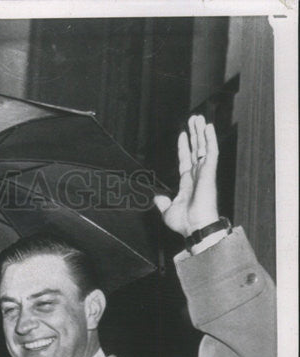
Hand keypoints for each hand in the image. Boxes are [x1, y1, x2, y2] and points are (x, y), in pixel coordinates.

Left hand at [153, 115, 218, 236]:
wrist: (194, 227)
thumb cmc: (184, 223)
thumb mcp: (168, 211)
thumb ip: (163, 203)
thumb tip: (156, 198)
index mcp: (188, 183)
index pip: (186, 160)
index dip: (184, 147)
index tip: (182, 135)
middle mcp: (197, 176)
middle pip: (196, 149)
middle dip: (194, 134)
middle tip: (193, 119)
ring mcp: (205, 172)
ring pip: (203, 147)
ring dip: (201, 132)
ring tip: (198, 118)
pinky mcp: (210, 171)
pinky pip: (211, 151)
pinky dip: (210, 138)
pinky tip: (208, 127)